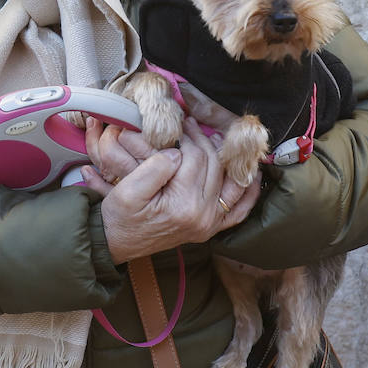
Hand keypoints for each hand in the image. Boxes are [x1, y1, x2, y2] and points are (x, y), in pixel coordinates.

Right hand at [83, 117, 258, 264]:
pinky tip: (251, 174)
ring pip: (232, 182)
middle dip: (203, 140)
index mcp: (183, 206)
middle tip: (190, 125)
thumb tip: (177, 150)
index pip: (195, 157)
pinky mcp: (210, 227)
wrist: (116, 243)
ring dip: (227, 157)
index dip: (186, 136)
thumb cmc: (119, 217)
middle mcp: (203, 217)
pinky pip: (239, 210)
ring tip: (213, 137)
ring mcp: (210, 224)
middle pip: (214, 165)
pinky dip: (248, 192)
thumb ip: (155, 167)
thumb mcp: (127, 190)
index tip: (177, 124)